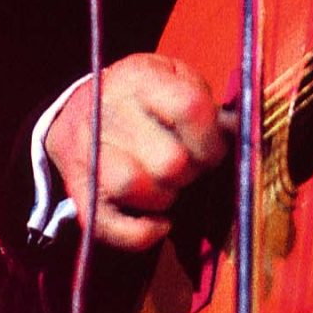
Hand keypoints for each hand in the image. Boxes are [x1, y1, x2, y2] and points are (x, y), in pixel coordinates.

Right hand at [44, 52, 231, 250]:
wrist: (76, 112)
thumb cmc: (140, 100)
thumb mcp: (173, 81)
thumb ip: (206, 105)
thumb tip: (236, 132)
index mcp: (139, 79)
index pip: (189, 108)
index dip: (212, 138)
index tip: (215, 149)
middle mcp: (107, 113)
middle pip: (169, 160)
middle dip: (190, 171)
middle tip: (189, 167)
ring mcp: (88, 154)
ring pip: (136, 187)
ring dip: (165, 197)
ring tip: (168, 186)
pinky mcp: (78, 192)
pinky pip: (109, 226)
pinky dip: (142, 234)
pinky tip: (159, 222)